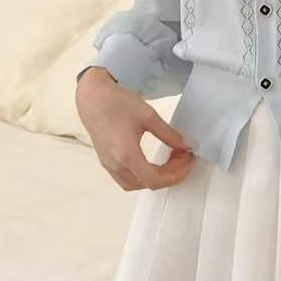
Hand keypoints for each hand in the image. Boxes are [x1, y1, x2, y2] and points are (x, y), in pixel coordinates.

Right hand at [76, 67, 195, 190]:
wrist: (92, 97)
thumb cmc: (118, 103)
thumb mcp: (148, 116)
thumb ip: (169, 134)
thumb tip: (188, 146)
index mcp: (126, 155)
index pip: (155, 179)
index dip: (176, 175)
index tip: (189, 161)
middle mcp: (116, 165)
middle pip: (147, 184)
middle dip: (169, 175)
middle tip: (183, 157)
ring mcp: (108, 165)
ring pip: (135, 184)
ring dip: (155, 177)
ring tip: (170, 161)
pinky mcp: (105, 161)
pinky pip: (125, 178)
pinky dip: (142, 175)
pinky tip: (153, 162)